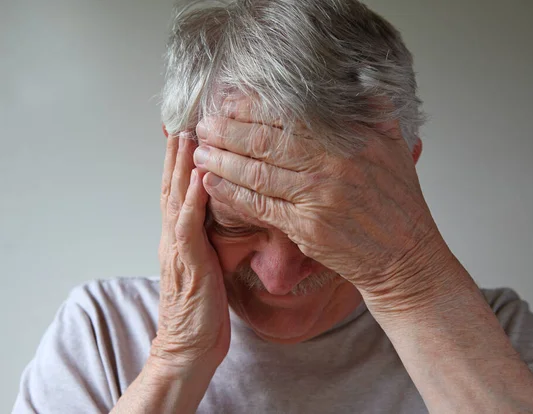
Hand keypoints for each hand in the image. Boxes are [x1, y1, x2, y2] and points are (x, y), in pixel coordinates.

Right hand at [153, 134, 230, 373]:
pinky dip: (191, 198)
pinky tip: (197, 178)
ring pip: (176, 196)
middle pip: (172, 185)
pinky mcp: (188, 260)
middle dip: (178, 152)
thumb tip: (220, 222)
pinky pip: (187, 223)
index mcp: (179, 237)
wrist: (187, 347)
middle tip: (184, 120)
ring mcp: (178, 246)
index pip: (177, 191)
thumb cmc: (201, 311)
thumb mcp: (206, 267)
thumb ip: (206, 241)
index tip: (188, 134)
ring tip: (188, 134)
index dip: (180, 162)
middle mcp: (173, 236)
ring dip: (182, 164)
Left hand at [193, 98, 456, 307]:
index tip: (230, 103)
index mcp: (353, 139)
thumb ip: (375, 110)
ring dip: (222, 161)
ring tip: (200, 152)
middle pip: (267, 141)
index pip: (292, 116)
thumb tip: (356, 81)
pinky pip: (260, 206)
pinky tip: (212, 183)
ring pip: (258, 172)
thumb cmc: (398, 204)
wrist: (405, 256)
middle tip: (204, 125)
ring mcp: (319, 197)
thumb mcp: (397, 146)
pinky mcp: (307, 227)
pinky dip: (232, 193)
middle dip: (227, 131)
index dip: (254, 108)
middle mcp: (334, 164)